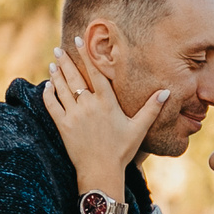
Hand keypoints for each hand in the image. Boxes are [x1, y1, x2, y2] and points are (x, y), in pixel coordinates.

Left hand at [43, 44, 165, 197]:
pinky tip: (47, 86)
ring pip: (61, 88)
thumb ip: (151, 108)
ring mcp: (74, 115)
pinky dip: (48, 94)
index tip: (79, 41)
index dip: (87, 55)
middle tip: (59, 49)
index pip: (96, 72)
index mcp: (107, 102)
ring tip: (53, 63)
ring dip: (56, 74)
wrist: (101, 172)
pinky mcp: (63, 126)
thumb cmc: (121, 150)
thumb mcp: (138, 128)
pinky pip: (52, 105)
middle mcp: (89, 105)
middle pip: (74, 77)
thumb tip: (166, 92)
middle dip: (66, 61)